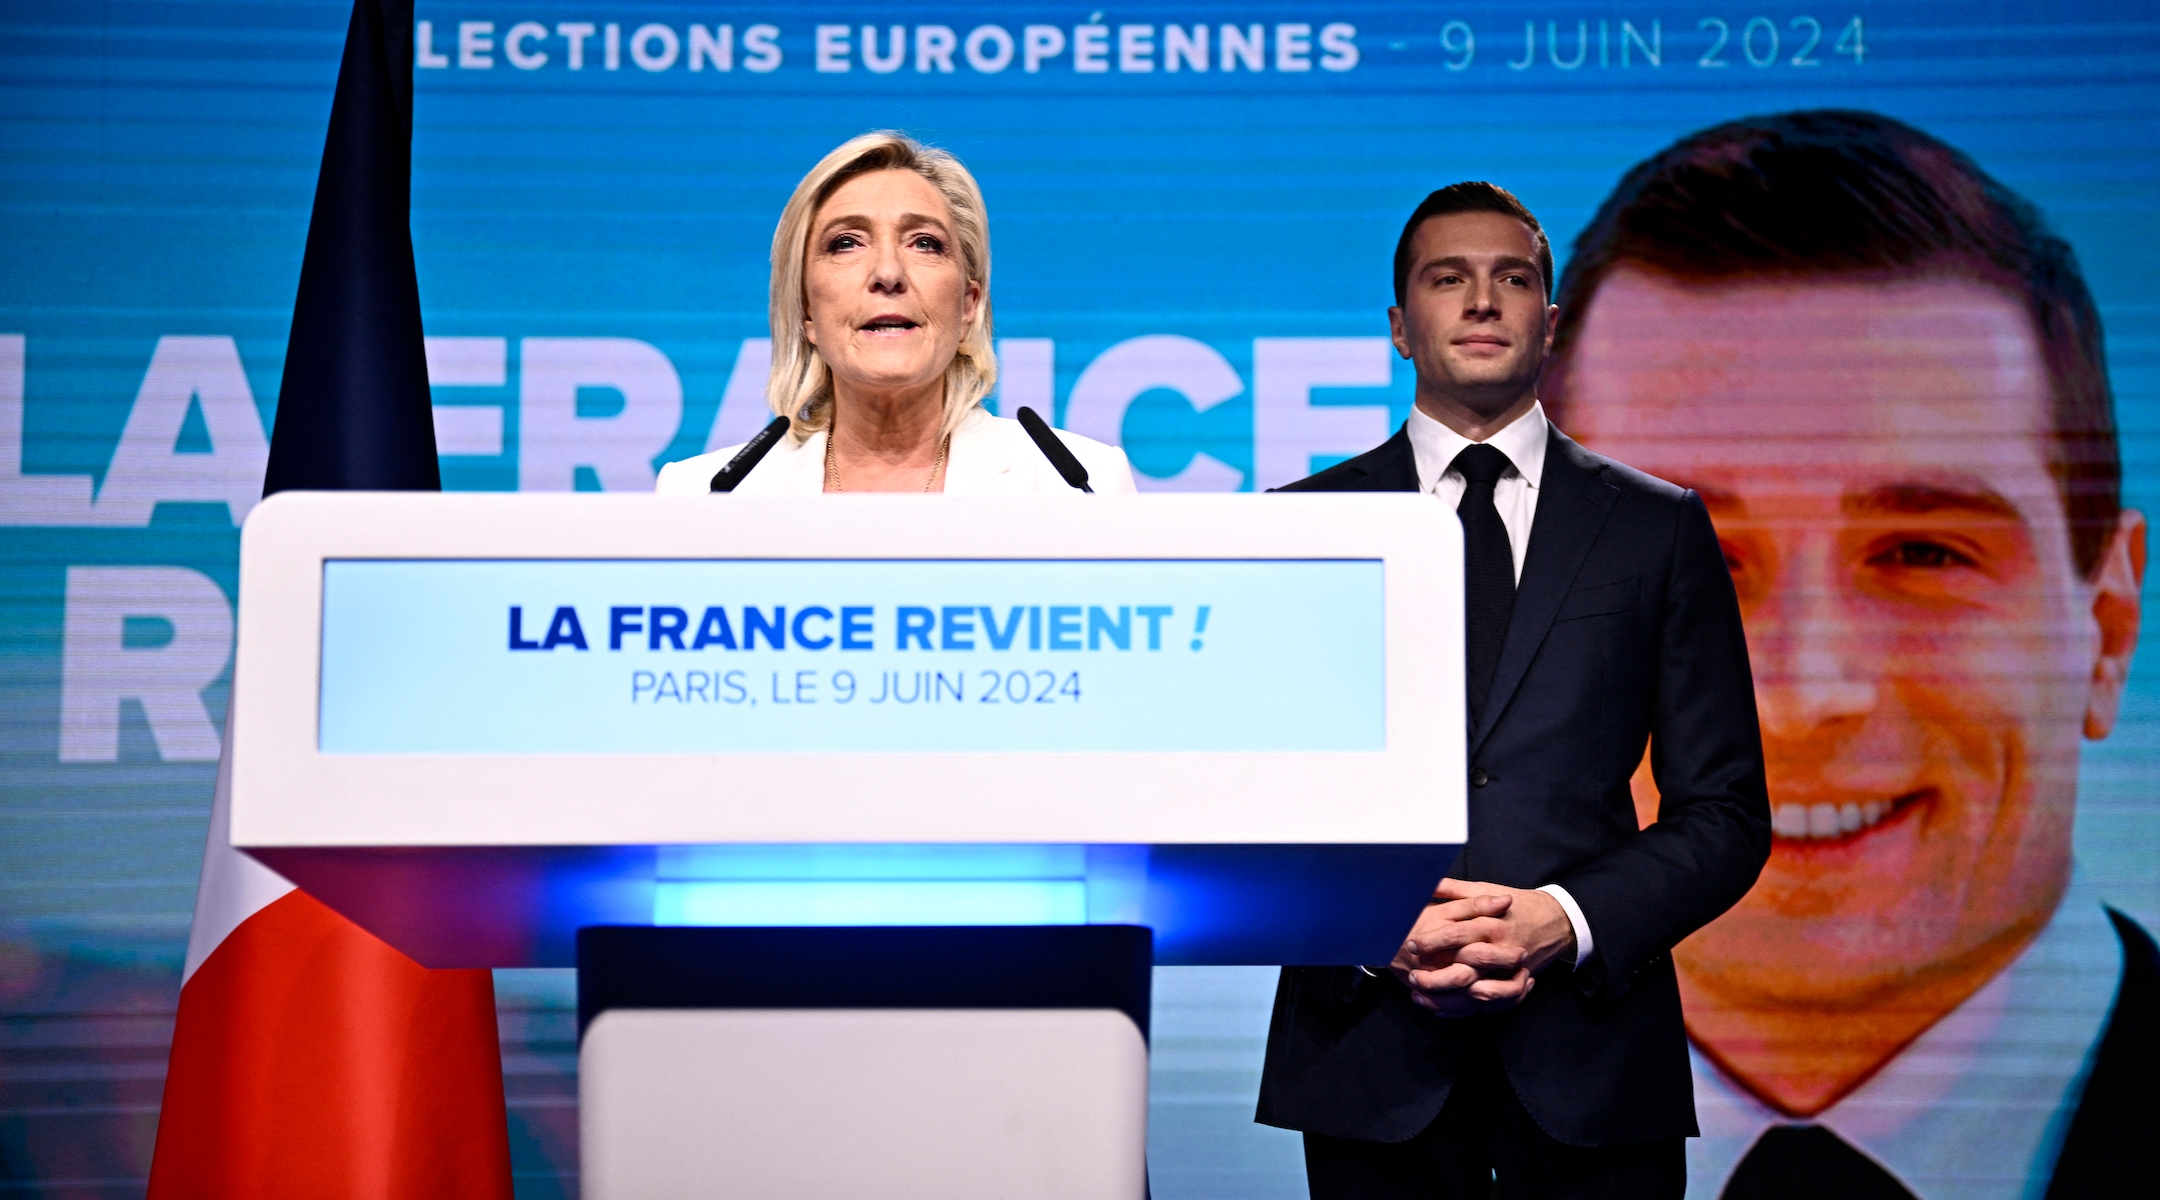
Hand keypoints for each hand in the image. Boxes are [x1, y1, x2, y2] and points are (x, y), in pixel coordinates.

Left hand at [1389, 878, 1577, 1016]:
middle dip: (1435, 976)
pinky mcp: (1512, 985)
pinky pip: (1487, 1004)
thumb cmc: (1516, 904)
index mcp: (1490, 924)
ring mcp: (1508, 972)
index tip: (1410, 945)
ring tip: (1419, 995)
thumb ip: (1456, 890)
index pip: (1456, 935)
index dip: (1431, 941)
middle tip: (1411, 975)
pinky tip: (1439, 1008)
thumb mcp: (1487, 890)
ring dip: (1445, 998)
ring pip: (1473, 994)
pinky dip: (1462, 1010)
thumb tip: (1429, 883)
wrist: (1555, 921)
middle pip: (1463, 970)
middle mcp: (1499, 950)